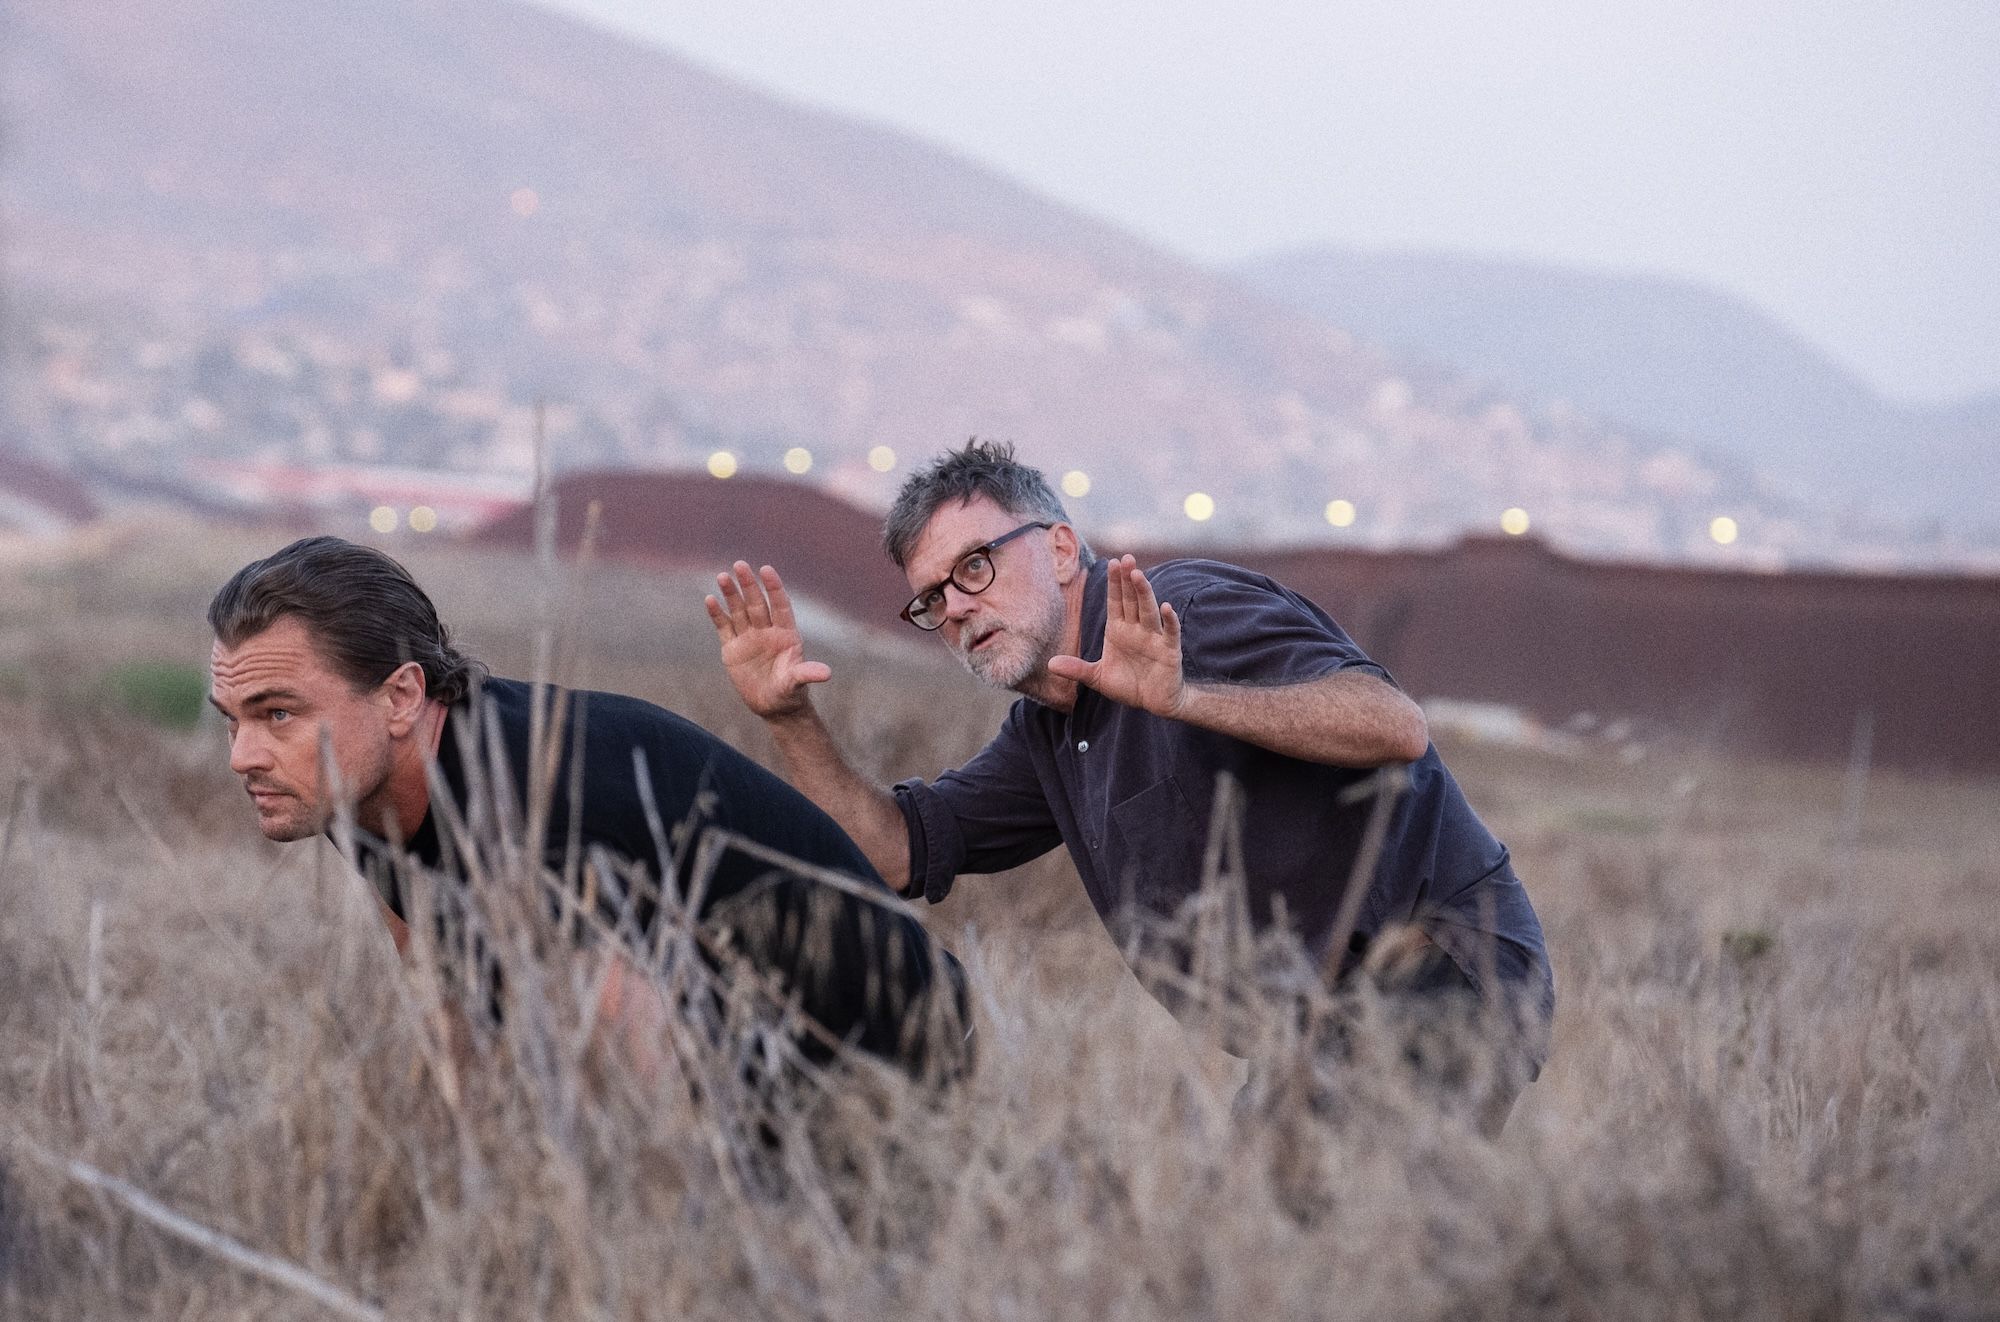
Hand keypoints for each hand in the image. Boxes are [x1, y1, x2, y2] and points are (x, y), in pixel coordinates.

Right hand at [704, 562, 831, 719]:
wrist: (773, 707)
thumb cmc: (790, 693)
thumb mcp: (797, 684)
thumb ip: (807, 674)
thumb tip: (827, 673)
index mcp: (786, 634)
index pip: (780, 605)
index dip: (774, 588)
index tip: (766, 570)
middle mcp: (767, 631)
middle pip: (757, 603)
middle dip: (748, 585)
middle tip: (740, 565)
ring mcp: (749, 638)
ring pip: (739, 611)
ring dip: (731, 594)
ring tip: (723, 576)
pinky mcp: (732, 649)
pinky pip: (724, 627)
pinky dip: (717, 614)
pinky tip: (710, 599)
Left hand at [1046, 555, 1185, 715]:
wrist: (1154, 703)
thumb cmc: (1129, 685)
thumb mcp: (1098, 678)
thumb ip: (1077, 669)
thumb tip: (1050, 664)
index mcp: (1119, 630)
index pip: (1116, 602)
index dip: (1114, 583)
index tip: (1111, 562)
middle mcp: (1137, 629)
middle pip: (1132, 600)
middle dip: (1128, 580)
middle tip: (1126, 558)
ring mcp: (1154, 638)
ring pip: (1149, 610)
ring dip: (1144, 593)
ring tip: (1138, 575)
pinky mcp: (1169, 651)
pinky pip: (1170, 633)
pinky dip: (1169, 621)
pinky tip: (1166, 607)